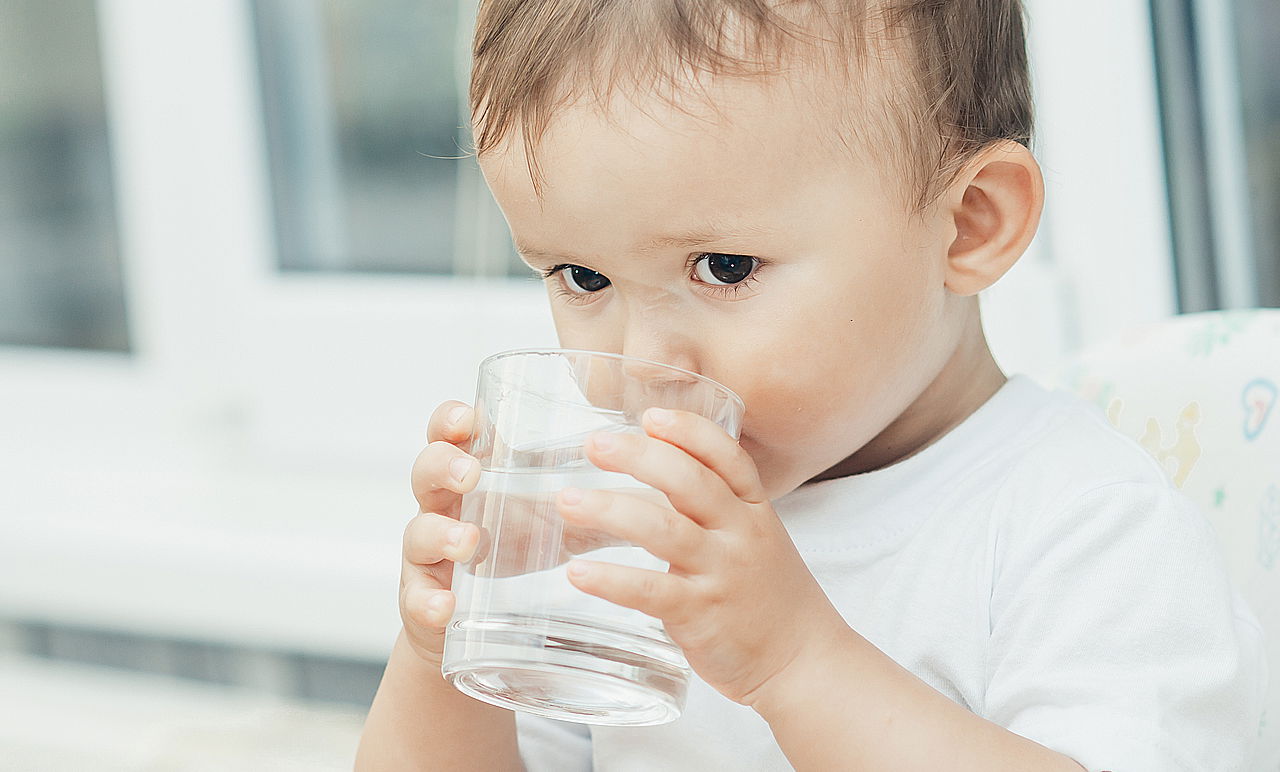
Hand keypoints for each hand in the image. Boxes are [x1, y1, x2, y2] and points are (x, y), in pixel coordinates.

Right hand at [402, 401, 630, 665]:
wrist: (481, 628)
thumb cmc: (521, 551)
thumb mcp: (557, 517)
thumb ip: (596, 492)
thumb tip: (670, 471)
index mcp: (475, 472)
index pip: (451, 431)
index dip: (452, 419)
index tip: (472, 416)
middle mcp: (445, 506)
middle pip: (426, 470)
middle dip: (444, 465)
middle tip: (471, 472)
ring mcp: (429, 555)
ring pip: (418, 533)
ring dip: (440, 533)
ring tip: (468, 542)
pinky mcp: (426, 601)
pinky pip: (416, 599)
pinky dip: (429, 601)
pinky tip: (446, 606)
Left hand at [556, 408, 846, 705]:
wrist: (803, 661)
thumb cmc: (768, 596)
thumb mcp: (755, 537)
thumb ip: (712, 506)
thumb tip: (653, 470)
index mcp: (753, 509)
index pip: (726, 456)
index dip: (688, 431)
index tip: (649, 416)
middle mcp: (740, 534)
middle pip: (689, 481)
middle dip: (639, 456)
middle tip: (594, 445)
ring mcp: (720, 574)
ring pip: (663, 529)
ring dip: (609, 511)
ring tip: (567, 501)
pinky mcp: (700, 615)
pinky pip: (650, 591)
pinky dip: (611, 580)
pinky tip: (578, 572)